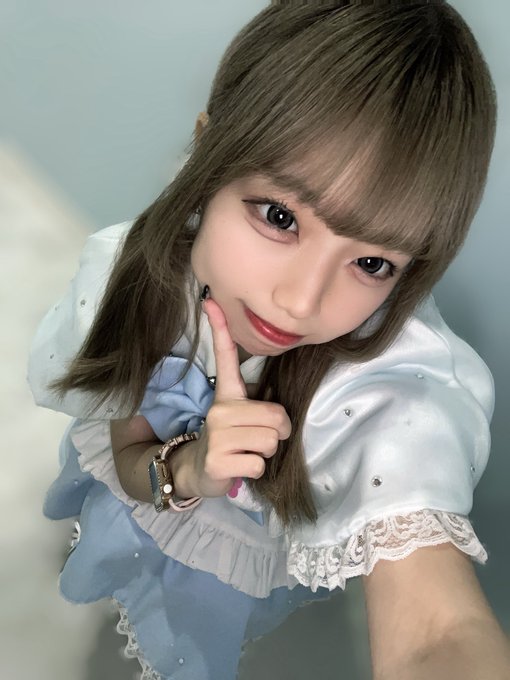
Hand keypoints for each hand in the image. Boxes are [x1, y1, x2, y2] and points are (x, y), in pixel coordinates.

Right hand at [189, 297, 291, 497]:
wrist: (200, 471)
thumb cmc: (232, 440)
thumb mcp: (241, 416)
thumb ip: (259, 406)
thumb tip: (273, 402)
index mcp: (227, 394)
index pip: (224, 356)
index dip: (219, 329)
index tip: (210, 302)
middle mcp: (219, 410)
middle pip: (276, 417)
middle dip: (276, 434)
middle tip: (256, 439)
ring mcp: (216, 435)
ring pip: (270, 441)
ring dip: (266, 453)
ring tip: (248, 452)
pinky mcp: (217, 461)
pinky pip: (259, 464)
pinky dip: (256, 470)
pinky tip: (240, 467)